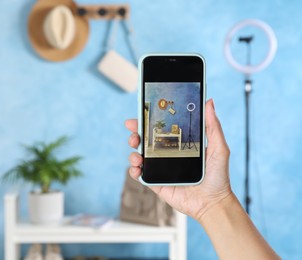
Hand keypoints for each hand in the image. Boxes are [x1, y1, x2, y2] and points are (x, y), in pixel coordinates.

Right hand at [125, 99, 231, 220]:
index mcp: (178, 144)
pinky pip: (139, 174)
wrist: (213, 203)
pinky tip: (137, 167)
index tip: (140, 114)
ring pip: (139, 156)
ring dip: (133, 152)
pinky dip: (133, 170)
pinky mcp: (155, 183)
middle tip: (134, 135)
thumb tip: (209, 101)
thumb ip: (212, 126)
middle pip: (145, 141)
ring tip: (138, 155)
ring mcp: (160, 169)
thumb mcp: (219, 147)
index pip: (159, 129)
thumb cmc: (218, 176)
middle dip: (135, 135)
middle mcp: (167, 155)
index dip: (147, 121)